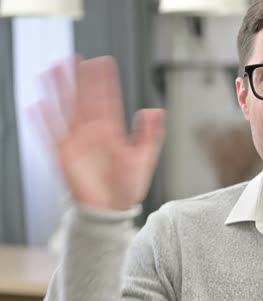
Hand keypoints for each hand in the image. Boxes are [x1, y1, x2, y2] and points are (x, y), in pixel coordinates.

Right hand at [38, 56, 164, 209]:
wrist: (111, 209)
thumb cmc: (128, 186)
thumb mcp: (145, 157)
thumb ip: (150, 134)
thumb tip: (154, 110)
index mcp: (113, 131)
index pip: (108, 100)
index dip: (104, 82)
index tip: (103, 62)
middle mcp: (93, 133)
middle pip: (84, 100)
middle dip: (80, 80)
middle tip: (76, 58)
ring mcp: (77, 142)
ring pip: (66, 110)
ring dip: (59, 91)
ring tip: (54, 71)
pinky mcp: (64, 155)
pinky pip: (51, 135)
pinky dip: (43, 121)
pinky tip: (37, 105)